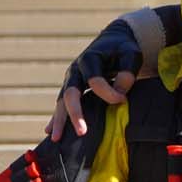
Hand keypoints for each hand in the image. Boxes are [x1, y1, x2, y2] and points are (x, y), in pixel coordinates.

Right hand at [47, 17, 141, 139]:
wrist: (113, 42)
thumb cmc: (124, 50)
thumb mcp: (131, 55)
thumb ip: (127, 73)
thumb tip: (119, 96)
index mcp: (89, 59)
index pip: (95, 81)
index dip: (109, 93)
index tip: (123, 100)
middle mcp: (75, 71)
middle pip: (71, 94)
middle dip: (76, 113)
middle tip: (82, 132)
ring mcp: (71, 81)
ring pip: (61, 103)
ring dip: (59, 121)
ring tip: (57, 139)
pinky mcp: (72, 89)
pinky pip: (62, 106)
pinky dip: (56, 119)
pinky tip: (50, 133)